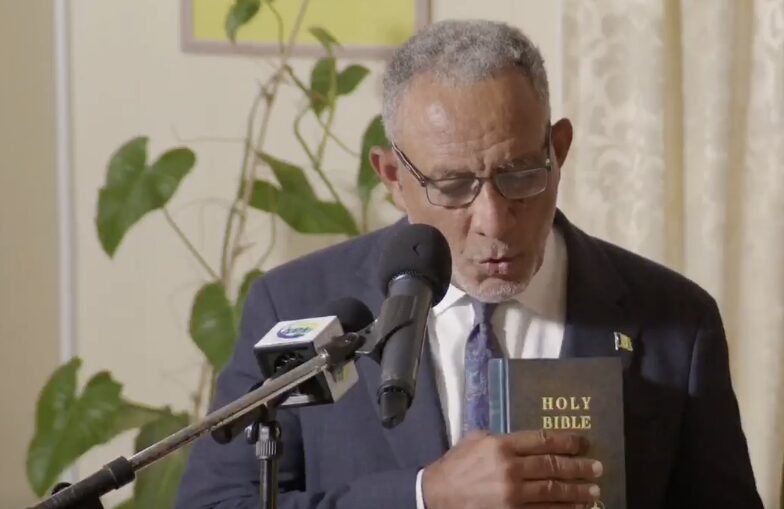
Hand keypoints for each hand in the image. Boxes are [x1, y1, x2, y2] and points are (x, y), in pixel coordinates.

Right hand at [422, 430, 602, 508]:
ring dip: (577, 492)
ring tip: (593, 490)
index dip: (567, 441)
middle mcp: (510, 469)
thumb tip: (525, 438)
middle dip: (579, 467)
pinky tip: (575, 508)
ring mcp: (512, 495)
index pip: (543, 441)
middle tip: (597, 467)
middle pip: (553, 466)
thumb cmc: (455, 466)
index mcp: (501, 446)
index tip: (584, 442)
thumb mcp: (475, 440)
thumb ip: (500, 437)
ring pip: (553, 492)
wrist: (437, 497)